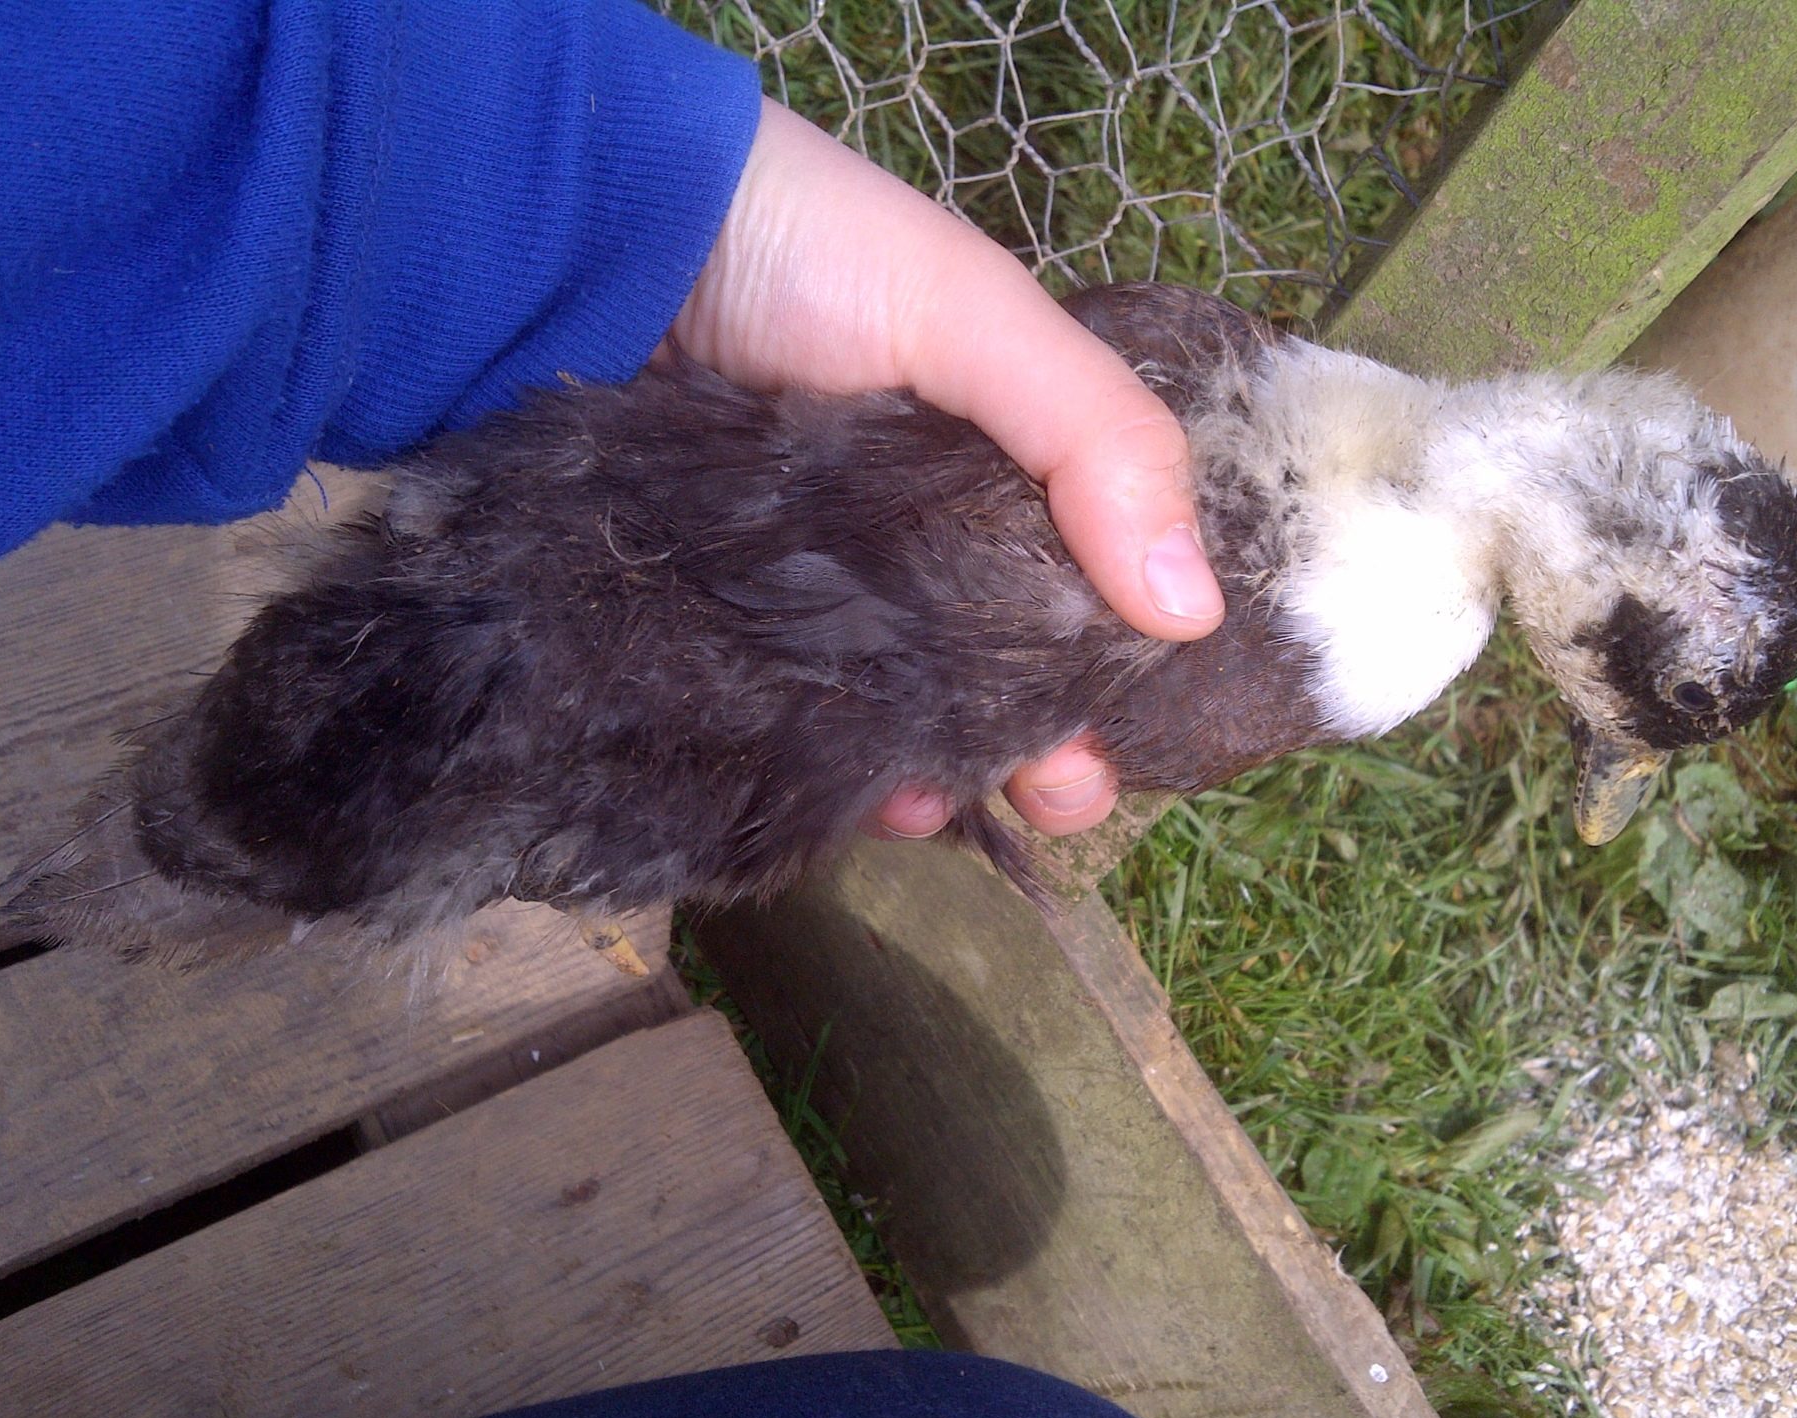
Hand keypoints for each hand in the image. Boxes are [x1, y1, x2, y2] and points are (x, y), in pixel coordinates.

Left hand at [669, 101, 1223, 837]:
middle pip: (1012, 671)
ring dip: (947, 774)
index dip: (1124, 670)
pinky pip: (808, 719)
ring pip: (913, 714)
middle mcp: (932, 537)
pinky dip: (843, 770)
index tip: (1126, 737)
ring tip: (940, 800)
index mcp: (1008, 466)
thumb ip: (1094, 440)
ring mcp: (836, 587)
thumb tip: (1194, 612)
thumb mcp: (973, 316)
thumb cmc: (809, 253)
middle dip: (1046, 748)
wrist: (602, 238)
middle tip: (1054, 787)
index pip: (1095, 586)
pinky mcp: (743, 622)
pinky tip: (865, 795)